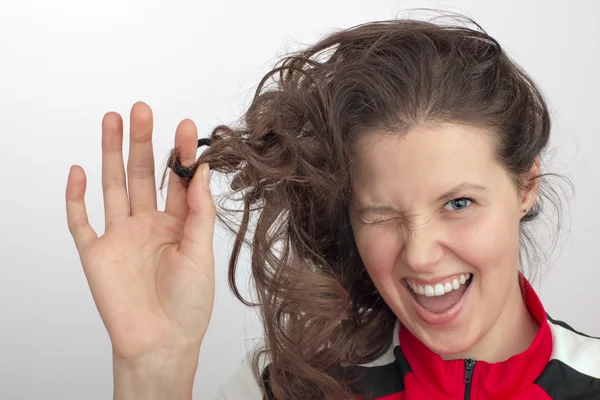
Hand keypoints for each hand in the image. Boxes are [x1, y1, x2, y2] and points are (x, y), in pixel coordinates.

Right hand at [65, 102, 215, 367]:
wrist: (161, 342)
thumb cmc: (189, 304)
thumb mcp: (201, 252)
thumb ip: (198, 211)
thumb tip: (203, 170)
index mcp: (177, 224)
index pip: (177, 179)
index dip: (181, 153)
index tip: (187, 126)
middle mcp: (148, 224)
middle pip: (142, 174)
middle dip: (143, 142)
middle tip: (143, 109)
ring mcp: (120, 236)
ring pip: (113, 186)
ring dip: (111, 154)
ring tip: (114, 120)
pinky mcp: (96, 253)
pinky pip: (81, 221)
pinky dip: (76, 197)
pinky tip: (80, 171)